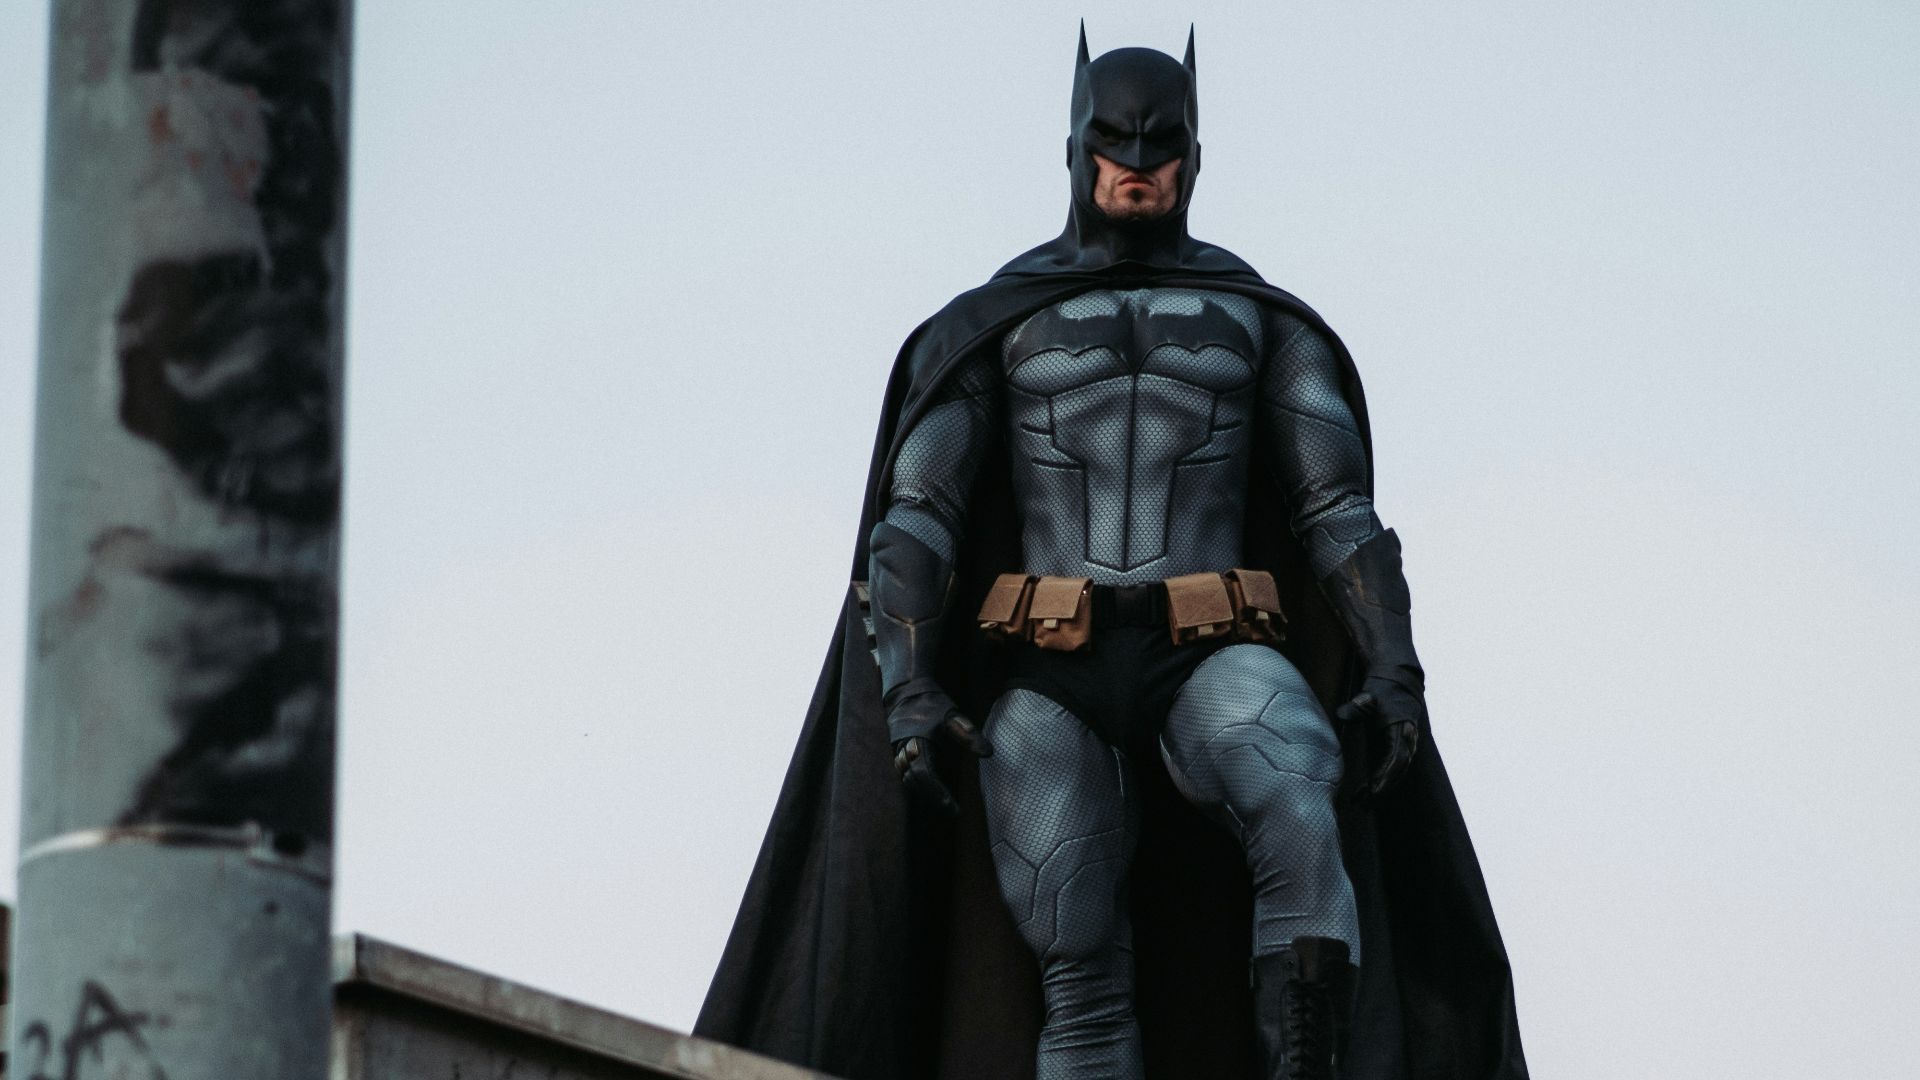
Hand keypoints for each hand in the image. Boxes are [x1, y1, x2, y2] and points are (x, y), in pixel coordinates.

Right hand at [889, 692, 992, 815]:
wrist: (905, 690)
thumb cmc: (932, 703)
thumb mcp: (953, 715)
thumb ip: (969, 734)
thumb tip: (988, 753)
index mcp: (917, 740)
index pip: (925, 773)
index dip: (938, 792)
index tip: (953, 807)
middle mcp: (903, 748)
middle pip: (914, 781)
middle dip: (932, 798)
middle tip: (952, 811)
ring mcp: (896, 751)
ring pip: (906, 780)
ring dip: (923, 793)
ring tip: (944, 804)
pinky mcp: (895, 752)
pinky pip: (903, 774)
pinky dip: (917, 785)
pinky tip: (930, 791)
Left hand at [1335, 682, 1421, 794]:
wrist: (1398, 685)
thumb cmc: (1381, 691)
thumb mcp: (1369, 696)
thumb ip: (1358, 705)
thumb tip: (1343, 714)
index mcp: (1402, 730)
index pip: (1397, 757)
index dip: (1386, 774)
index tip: (1374, 789)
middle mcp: (1407, 742)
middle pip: (1398, 772)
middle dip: (1382, 789)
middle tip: (1365, 804)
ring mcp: (1404, 747)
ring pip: (1395, 775)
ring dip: (1379, 791)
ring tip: (1360, 805)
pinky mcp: (1396, 750)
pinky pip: (1390, 771)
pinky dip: (1378, 784)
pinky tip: (1362, 795)